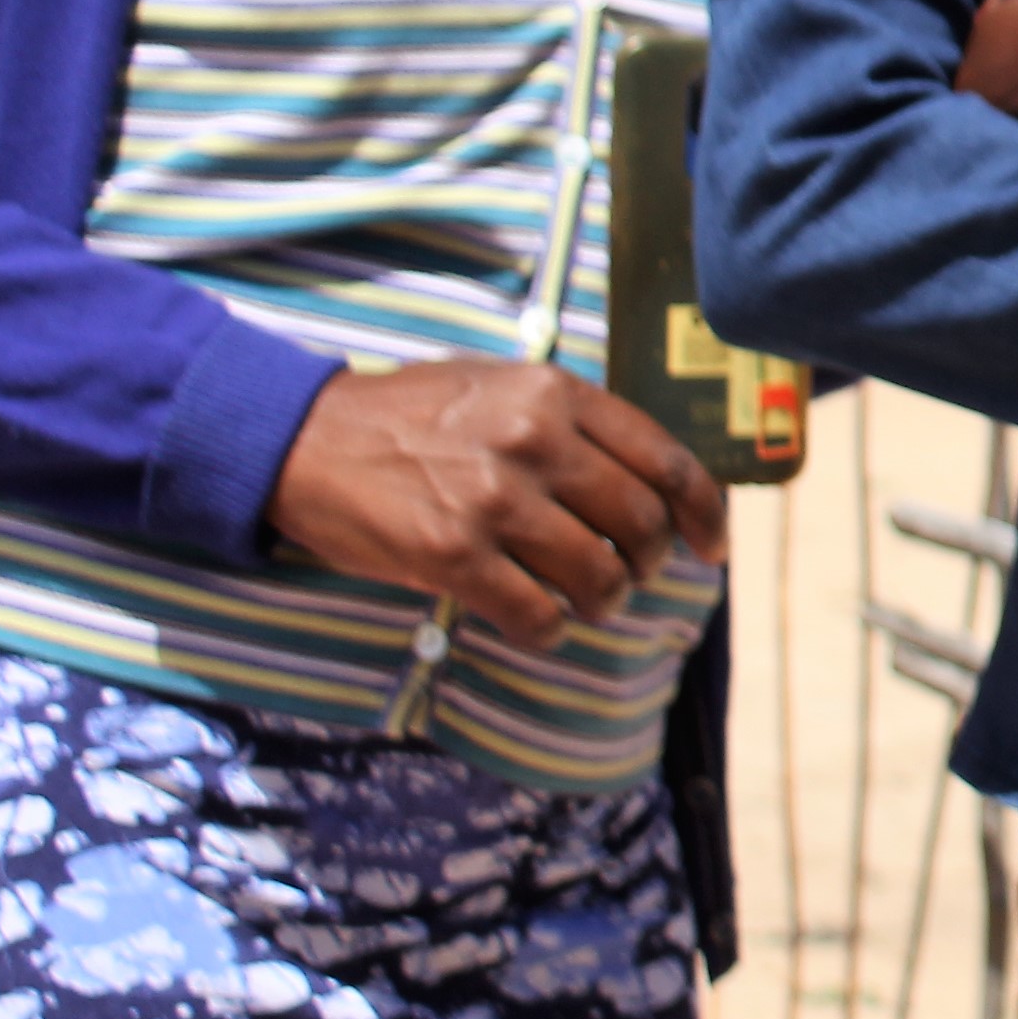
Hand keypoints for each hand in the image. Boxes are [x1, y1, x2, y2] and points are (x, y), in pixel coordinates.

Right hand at [265, 356, 729, 647]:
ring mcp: (496, 501)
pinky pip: (536, 616)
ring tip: (583, 602)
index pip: (668, 461)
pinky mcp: (453, 556)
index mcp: (557, 394)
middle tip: (628, 575)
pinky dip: (548, 632)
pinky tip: (536, 623)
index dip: (703, 515)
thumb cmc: (412, 416)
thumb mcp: (503, 387)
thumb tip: (647, 481)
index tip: (710, 548)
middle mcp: (536, 442)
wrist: (307, 440)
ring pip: (598, 576)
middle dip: (647, 563)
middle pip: (642, 525)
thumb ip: (573, 423)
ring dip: (602, 602)